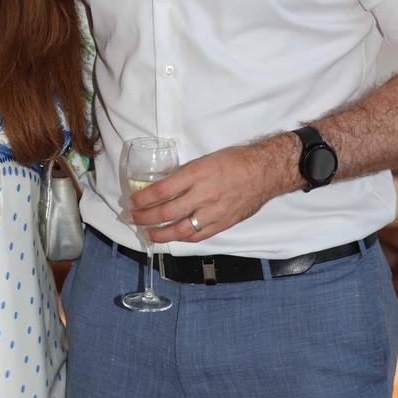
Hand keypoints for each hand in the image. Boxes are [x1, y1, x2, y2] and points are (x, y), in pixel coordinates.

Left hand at [130, 137, 298, 243]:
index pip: (162, 189)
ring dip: (160, 233)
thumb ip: (186, 174)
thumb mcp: (205, 159)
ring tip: (147, 233)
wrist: (265, 172)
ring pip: (180, 229)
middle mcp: (203, 194)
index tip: (132, 201)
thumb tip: (165, 185)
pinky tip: (172, 237)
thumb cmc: (235, 161)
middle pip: (167, 211)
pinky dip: (182, 238)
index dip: (143, 198)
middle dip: (145, 217)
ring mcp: (214, 212)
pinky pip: (198, 235)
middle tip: (133, 218)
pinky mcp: (223, 223)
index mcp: (197, 173)